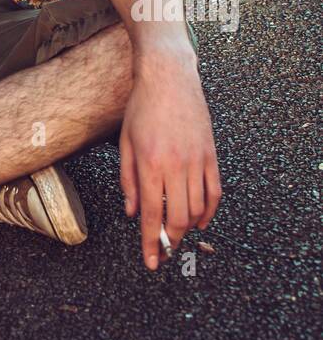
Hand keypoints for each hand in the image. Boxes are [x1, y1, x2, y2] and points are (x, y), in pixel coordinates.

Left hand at [119, 49, 221, 268]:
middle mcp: (175, 166)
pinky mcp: (211, 154)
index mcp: (150, 164)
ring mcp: (196, 160)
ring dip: (188, 228)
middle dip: (170, 240)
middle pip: (177, 218)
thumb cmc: (142, 107)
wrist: (169, 77)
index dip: (150, 242)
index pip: (150, 214)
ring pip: (197, 209)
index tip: (151, 262)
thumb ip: (127, 179)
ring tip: (177, 235)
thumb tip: (131, 212)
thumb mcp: (125, 142)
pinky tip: (200, 220)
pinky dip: (209, 211)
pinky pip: (214, 192)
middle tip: (164, 251)